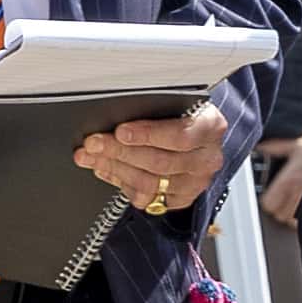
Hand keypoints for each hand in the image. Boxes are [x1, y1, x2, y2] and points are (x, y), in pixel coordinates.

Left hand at [78, 101, 225, 215]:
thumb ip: (150, 109)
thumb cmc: (180, 115)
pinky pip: (147, 198)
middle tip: (94, 144)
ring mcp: (196, 182)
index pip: (180, 136)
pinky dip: (121, 183)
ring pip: (150, 183)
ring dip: (114, 169)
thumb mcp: (173, 103)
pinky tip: (106, 170)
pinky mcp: (182, 198)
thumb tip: (111, 114)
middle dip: (120, 152)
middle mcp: (207, 158)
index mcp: (210, 127)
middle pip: (160, 161)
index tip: (120, 131)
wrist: (196, 136)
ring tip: (91, 157)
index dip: (147, 134)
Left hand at [259, 131, 301, 226]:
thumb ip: (277, 148)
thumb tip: (262, 147)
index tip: (273, 197)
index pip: (269, 204)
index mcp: (290, 180)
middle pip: (280, 216)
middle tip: (288, 198)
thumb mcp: (299, 145)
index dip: (269, 201)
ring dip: (296, 214)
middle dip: (282, 209)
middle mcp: (300, 194)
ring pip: (295, 221)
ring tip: (301, 202)